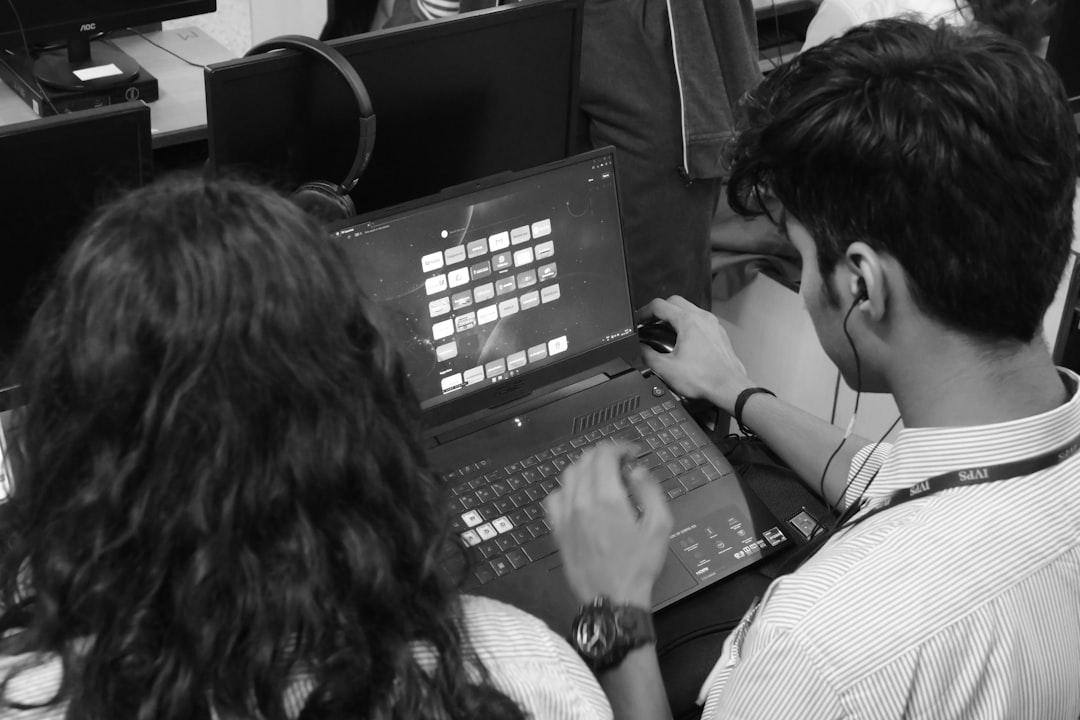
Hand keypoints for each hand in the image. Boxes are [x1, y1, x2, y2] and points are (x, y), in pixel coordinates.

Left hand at [544, 443, 672, 606]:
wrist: (612, 599)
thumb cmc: (639, 564)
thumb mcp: (660, 526)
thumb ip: (650, 490)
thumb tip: (637, 470)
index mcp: (607, 498)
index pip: (604, 454)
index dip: (620, 447)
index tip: (632, 455)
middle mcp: (581, 501)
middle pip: (585, 460)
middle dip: (605, 455)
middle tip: (622, 466)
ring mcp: (565, 514)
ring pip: (568, 474)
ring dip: (586, 468)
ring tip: (602, 478)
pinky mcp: (556, 528)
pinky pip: (554, 497)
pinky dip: (567, 488)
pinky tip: (580, 497)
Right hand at [638, 295, 752, 412]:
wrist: (729, 388)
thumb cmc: (704, 379)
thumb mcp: (666, 369)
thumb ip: (647, 355)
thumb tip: (640, 349)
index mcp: (688, 321)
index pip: (659, 305)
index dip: (643, 312)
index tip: (638, 321)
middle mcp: (702, 318)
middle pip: (675, 301)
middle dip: (659, 310)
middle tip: (649, 322)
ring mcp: (713, 325)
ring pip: (690, 309)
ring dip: (674, 316)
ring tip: (664, 330)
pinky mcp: (719, 334)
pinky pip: (701, 320)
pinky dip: (688, 324)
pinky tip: (684, 340)